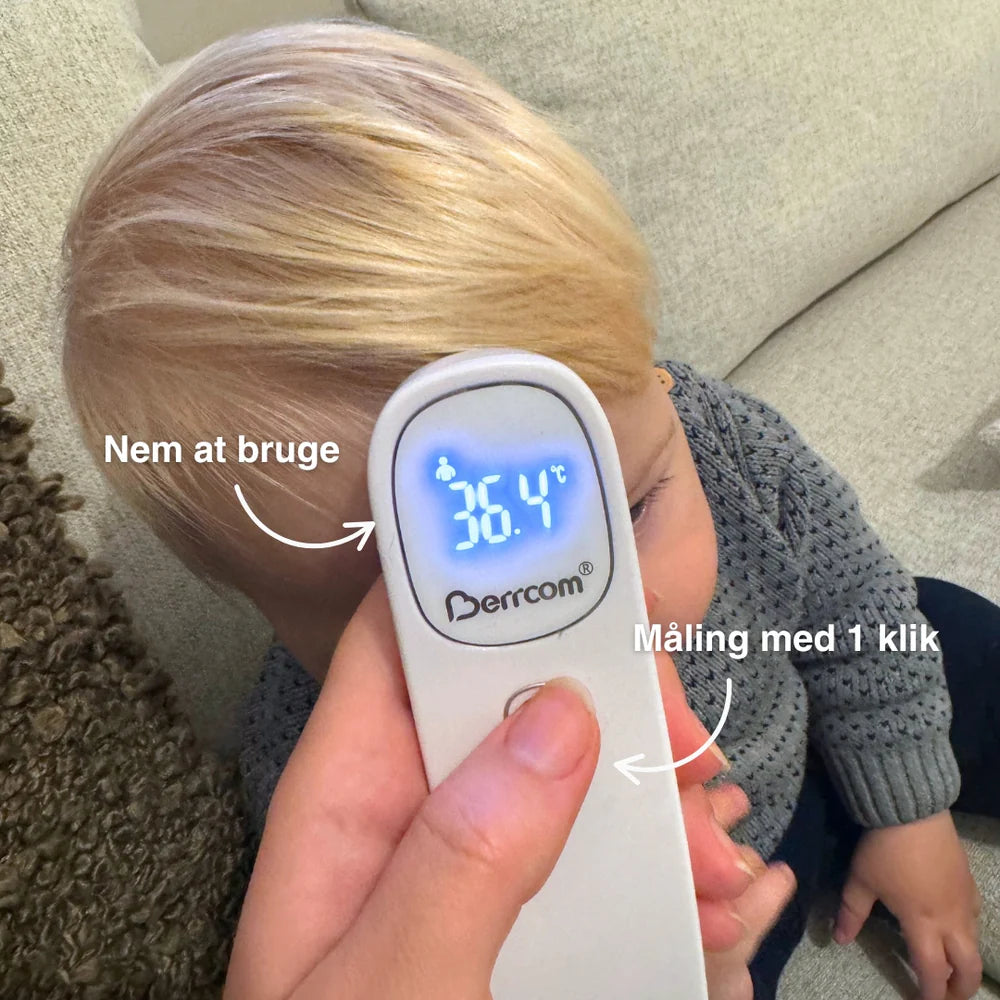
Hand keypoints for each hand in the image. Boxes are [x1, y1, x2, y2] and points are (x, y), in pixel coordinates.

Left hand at [224, 578, 784, 997]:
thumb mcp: (388, 997)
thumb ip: (459, 861)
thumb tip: (553, 713)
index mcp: (346, 805)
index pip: (397, 644)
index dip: (475, 585)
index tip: (584, 576)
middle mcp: (411, 818)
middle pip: (512, 706)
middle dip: (610, 718)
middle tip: (691, 765)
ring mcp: (474, 872)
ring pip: (575, 785)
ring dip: (660, 810)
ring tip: (731, 866)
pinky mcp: (528, 927)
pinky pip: (605, 869)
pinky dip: (675, 882)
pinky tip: (729, 914)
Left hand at [834, 811, 981, 999]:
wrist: (912, 810)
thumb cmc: (883, 848)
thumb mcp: (860, 881)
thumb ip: (851, 913)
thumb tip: (839, 940)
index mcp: (922, 924)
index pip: (933, 971)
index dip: (930, 994)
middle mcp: (951, 919)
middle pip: (967, 967)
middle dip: (960, 988)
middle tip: (946, 996)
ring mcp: (964, 899)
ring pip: (974, 943)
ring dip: (965, 961)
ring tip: (952, 967)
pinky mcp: (968, 881)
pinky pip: (975, 916)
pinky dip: (968, 932)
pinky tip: (955, 926)